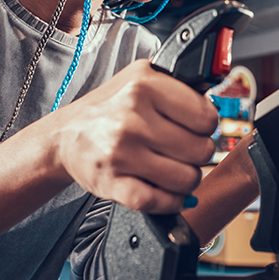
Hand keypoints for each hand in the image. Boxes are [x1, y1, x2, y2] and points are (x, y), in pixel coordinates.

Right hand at [52, 59, 217, 213]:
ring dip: (186, 179)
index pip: (206, 116)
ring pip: (187, 179)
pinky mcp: (113, 184)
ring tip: (173, 168)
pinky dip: (171, 201)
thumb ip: (178, 83)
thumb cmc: (108, 108)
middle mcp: (132, 118)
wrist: (66, 136)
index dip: (207, 126)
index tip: (197, 128)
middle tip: (183, 150)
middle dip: (197, 154)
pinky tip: (165, 190)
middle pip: (201, 150)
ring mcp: (122, 153)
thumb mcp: (140, 78)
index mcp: (143, 86)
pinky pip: (162, 201)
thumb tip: (212, 99)